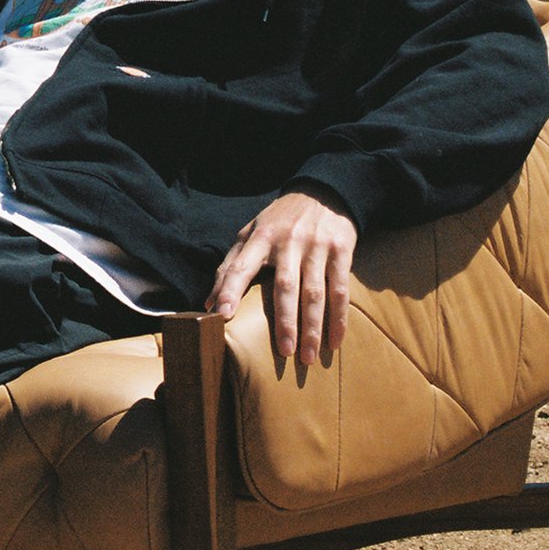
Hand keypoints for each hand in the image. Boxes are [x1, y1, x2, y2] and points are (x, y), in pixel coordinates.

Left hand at [207, 190, 357, 369]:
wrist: (322, 193)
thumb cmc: (279, 221)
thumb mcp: (250, 234)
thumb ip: (230, 267)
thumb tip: (207, 304)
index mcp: (260, 238)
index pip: (240, 266)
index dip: (230, 290)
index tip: (221, 315)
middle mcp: (288, 242)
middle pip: (285, 286)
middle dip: (285, 321)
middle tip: (284, 352)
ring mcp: (316, 246)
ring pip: (315, 292)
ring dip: (313, 327)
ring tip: (308, 356)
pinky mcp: (341, 250)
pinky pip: (340, 289)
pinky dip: (338, 318)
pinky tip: (335, 341)